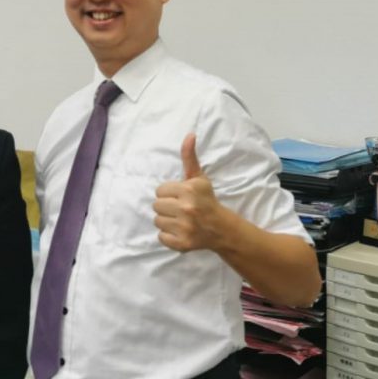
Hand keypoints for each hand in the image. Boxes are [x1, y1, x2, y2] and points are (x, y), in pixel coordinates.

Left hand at [152, 133, 228, 251]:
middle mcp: (186, 209)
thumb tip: (189, 134)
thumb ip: (189, 156)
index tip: (181, 196)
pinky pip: (161, 237)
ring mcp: (184, 228)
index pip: (160, 191)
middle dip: (167, 206)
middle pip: (156, 206)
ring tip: (180, 219)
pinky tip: (180, 230)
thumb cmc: (206, 200)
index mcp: (188, 190)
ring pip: (157, 221)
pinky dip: (168, 236)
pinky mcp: (182, 244)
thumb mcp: (198, 177)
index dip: (169, 193)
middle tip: (180, 208)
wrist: (221, 228)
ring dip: (166, 220)